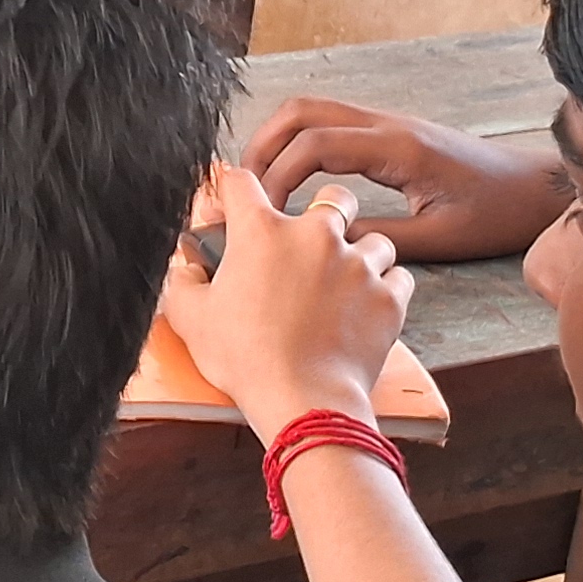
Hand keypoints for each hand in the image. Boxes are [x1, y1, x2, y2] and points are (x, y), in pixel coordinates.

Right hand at [161, 165, 410, 427]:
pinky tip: (368, 305)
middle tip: (313, 241)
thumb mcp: (191, 319)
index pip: (241, 181)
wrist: (303, 400)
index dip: (233, 189)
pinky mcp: (389, 297)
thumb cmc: (245, 359)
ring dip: (362, 254)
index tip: (234, 207)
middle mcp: (315, 235)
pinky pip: (399, 277)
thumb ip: (183, 281)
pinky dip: (386, 288)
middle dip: (327, 210)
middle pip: (334, 196)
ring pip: (375, 239)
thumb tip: (188, 267)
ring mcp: (358, 264)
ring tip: (346, 280)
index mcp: (261, 232)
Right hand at [245, 96, 567, 263]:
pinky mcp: (390, 132)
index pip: (314, 145)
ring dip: (277, 140)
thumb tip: (322, 244)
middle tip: (244, 191)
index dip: (277, 175)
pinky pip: (330, 123)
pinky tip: (294, 182)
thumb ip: (378, 240)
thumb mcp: (439, 238)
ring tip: (260, 186)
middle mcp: (387, 125)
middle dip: (262, 147)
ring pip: (312, 110)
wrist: (536, 191)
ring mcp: (388, 123)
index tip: (262, 213)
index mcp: (397, 148)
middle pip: (301, 111)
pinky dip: (299, 144)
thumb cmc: (497, 215)